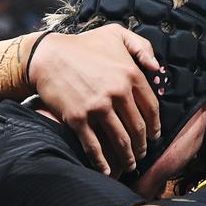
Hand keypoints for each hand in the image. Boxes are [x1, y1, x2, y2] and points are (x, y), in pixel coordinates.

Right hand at [27, 25, 161, 174]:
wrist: (47, 55)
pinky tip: (107, 171)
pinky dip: (102, 162)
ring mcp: (97, 107)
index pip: (152, 107)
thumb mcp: (116, 34)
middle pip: (138, 127)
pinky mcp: (78, 118)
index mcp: (130, 74)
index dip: (155, 125)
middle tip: (143, 153)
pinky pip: (94, 146)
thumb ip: (141, 47)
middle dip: (143, 145)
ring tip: (130, 164)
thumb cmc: (83, 44)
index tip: (154, 136)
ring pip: (120, 140)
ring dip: (128, 157)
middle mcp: (117, 92)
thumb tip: (157, 67)